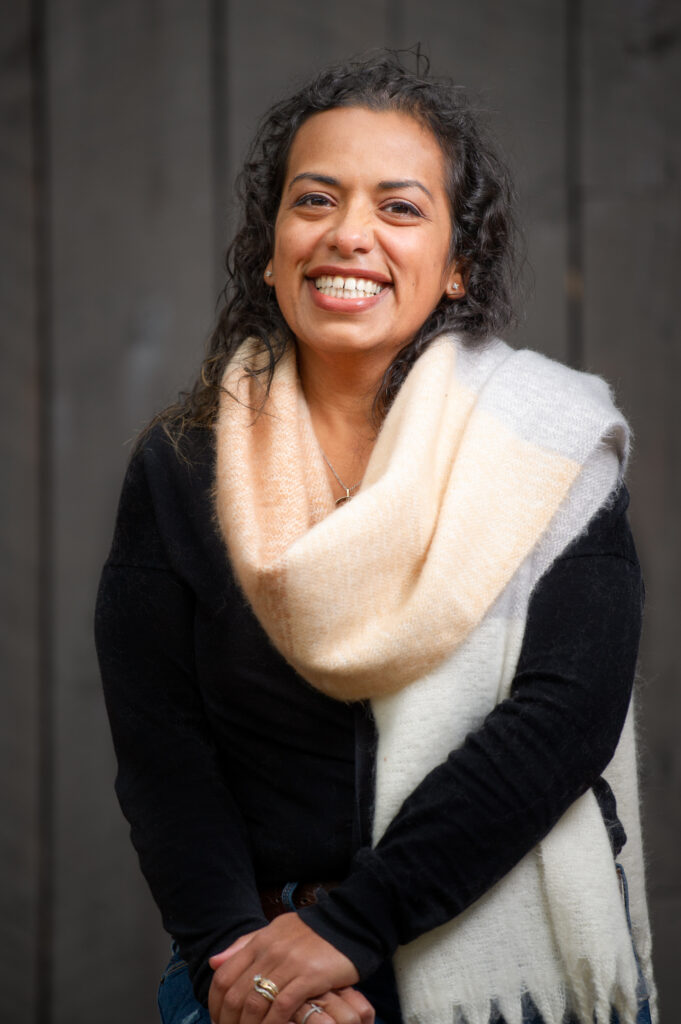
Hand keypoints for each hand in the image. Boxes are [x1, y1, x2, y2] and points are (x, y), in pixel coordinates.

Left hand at [207, 913, 361, 1023]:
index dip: (215, 1004)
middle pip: (235, 995)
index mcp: (259, 941)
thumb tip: (213, 962)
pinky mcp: (309, 976)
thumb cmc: (310, 932)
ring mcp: (289, 964)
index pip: (223, 976)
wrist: (347, 922)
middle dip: (228, 1022)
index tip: (217, 1020)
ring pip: (255, 1004)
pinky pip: (282, 1007)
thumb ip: (244, 946)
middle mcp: (269, 952)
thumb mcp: (274, 932)